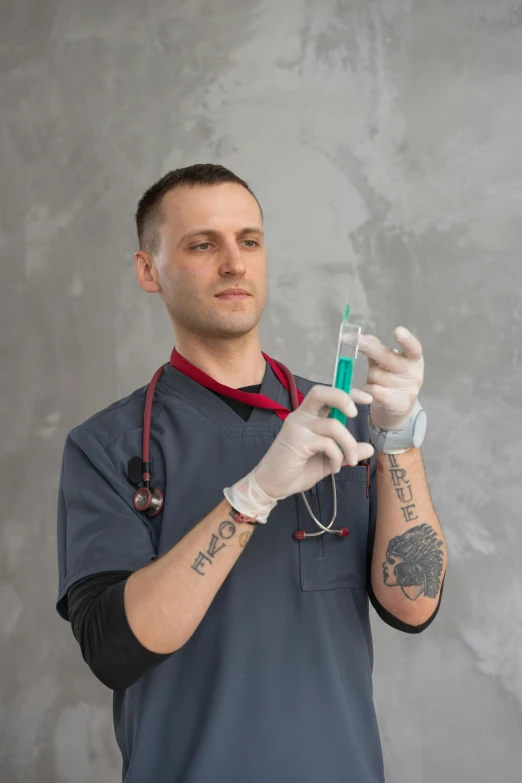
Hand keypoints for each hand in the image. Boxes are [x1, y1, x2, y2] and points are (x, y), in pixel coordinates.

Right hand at [226, 384, 374, 521]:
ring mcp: (298, 427)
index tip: (367, 399)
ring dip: (349, 445)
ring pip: (334, 425)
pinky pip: (328, 443)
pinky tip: (334, 468)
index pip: (327, 395)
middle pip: (322, 393)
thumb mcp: (328, 461)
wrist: (272, 486)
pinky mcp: (297, 440)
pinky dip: (337, 457)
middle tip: (356, 414)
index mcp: (307, 416)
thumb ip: (345, 452)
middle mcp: (301, 416)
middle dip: (344, 398)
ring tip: (349, 461)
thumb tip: (369, 449)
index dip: (348, 393)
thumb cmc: (296, 471)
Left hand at [357, 326, 423, 430]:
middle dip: (369, 348)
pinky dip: (366, 390)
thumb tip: (366, 337)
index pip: (413, 348)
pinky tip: (370, 393)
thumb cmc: (392, 378)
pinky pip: (372, 390)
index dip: (406, 340)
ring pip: (375, 375)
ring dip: (370, 377)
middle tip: (354, 339)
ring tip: (376, 382)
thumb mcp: (387, 362)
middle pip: (388, 358)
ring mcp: (408, 389)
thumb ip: (378, 350)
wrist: (399, 408)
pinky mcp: (398, 403)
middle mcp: (414, 373)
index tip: (397, 330)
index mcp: (414, 359)